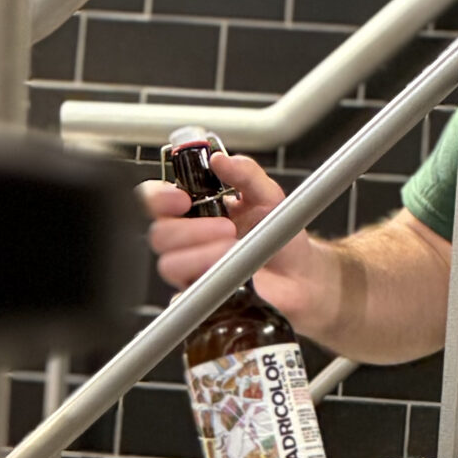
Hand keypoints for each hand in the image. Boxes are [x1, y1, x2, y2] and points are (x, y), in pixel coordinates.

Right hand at [137, 151, 326, 323]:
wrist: (301, 276)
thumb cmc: (280, 237)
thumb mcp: (268, 195)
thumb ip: (245, 173)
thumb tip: (219, 159)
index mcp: (195, 210)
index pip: (156, 200)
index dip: (160, 198)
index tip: (182, 199)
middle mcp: (188, 240)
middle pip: (159, 234)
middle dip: (191, 230)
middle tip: (226, 228)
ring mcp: (191, 270)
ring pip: (169, 264)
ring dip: (201, 256)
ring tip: (233, 250)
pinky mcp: (199, 297)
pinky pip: (184, 298)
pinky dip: (207, 284)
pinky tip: (231, 277)